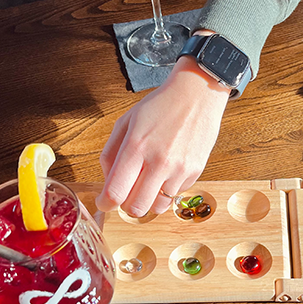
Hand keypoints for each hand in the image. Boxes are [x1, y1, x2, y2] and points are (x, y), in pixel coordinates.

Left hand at [95, 55, 230, 216]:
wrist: (196, 95)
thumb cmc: (160, 105)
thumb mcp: (126, 121)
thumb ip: (111, 152)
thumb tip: (107, 181)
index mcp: (136, 147)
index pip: (116, 192)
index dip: (106, 203)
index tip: (106, 202)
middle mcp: (159, 161)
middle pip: (136, 208)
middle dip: (126, 206)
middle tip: (127, 193)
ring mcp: (179, 168)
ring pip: (157, 207)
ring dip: (149, 199)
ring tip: (149, 181)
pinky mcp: (195, 171)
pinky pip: (176, 194)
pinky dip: (168, 188)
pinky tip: (168, 169)